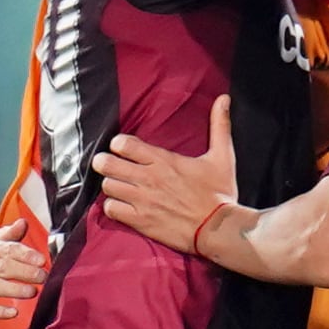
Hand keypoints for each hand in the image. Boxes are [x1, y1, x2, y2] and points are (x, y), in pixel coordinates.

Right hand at [0, 221, 44, 321]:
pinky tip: (13, 312)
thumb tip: (23, 223)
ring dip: (14, 290)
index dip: (26, 254)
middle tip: (42, 277)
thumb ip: (8, 235)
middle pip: (2, 268)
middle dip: (25, 272)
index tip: (41, 260)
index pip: (6, 249)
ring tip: (33, 292)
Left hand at [91, 97, 244, 259]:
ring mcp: (142, 200)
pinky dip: (113, 206)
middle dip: (104, 162)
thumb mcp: (223, 157)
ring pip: (107, 186)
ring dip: (111, 184)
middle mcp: (148, 178)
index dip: (118, 144)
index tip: (123, 148)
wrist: (219, 229)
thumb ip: (220, 126)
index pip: (124, 144)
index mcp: (163, 160)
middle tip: (108, 164)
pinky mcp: (141, 221)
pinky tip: (122, 205)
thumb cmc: (220, 193)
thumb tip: (224, 99)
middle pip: (107, 164)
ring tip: (118, 185)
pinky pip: (111, 209)